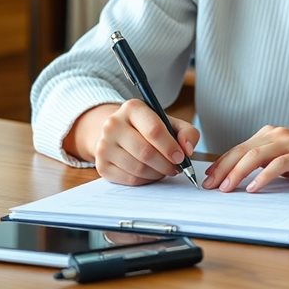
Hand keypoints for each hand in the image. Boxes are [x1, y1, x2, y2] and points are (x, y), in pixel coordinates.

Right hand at [70, 100, 199, 185]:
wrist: (119, 133)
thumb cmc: (149, 128)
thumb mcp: (170, 123)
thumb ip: (187, 132)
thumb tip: (188, 150)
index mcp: (132, 108)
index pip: (154, 130)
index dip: (170, 147)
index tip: (181, 157)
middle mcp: (113, 124)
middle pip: (145, 152)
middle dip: (166, 164)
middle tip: (176, 168)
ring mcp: (104, 145)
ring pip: (138, 168)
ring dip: (157, 173)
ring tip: (164, 169)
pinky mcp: (101, 165)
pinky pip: (129, 180)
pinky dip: (146, 180)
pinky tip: (152, 173)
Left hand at [202, 125, 288, 192]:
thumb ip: (270, 164)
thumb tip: (245, 179)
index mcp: (272, 135)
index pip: (239, 149)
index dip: (221, 164)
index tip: (208, 180)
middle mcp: (279, 134)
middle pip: (242, 151)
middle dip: (222, 169)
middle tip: (208, 186)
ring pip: (256, 156)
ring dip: (237, 172)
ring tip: (225, 189)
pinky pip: (278, 164)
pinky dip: (263, 176)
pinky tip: (253, 188)